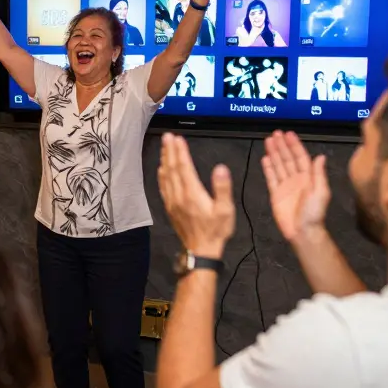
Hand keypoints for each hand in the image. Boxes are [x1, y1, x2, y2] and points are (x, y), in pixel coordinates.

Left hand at [158, 133, 234, 258]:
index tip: (177, 138)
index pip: (184, 167)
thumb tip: (220, 168)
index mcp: (192, 194)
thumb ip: (222, 188)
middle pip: (172, 168)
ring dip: (165, 160)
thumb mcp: (225, 210)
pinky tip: (162, 168)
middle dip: (170, 151)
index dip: (180, 152)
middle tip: (168, 136)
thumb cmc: (215, 231)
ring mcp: (172, 202)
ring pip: (165, 176)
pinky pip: (163, 186)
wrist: (201, 250)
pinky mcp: (170, 207)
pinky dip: (162, 174)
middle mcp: (179, 196)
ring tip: (165, 147)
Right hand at [262, 130, 329, 241]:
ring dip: (274, 153)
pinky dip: (268, 168)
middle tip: (275, 133)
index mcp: (308, 177)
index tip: (288, 135)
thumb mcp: (321, 192)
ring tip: (268, 141)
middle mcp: (296, 179)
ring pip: (279, 165)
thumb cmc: (314, 213)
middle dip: (282, 146)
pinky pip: (271, 178)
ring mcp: (285, 186)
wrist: (302, 231)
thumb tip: (320, 157)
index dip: (295, 145)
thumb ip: (319, 174)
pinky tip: (265, 158)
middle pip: (288, 159)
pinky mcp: (276, 194)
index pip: (300, 157)